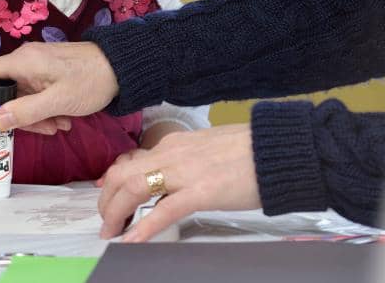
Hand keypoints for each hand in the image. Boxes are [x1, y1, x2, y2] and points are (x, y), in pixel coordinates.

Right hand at [0, 41, 117, 134]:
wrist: (122, 67)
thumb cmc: (91, 81)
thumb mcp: (57, 101)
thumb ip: (25, 111)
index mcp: (24, 61)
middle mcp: (27, 60)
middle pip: (6, 90)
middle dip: (19, 115)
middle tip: (41, 131)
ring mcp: (39, 67)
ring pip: (23, 96)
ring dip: (37, 116)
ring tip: (59, 127)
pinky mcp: (51, 74)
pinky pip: (38, 94)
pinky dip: (46, 110)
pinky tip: (65, 120)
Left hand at [97, 124, 260, 241]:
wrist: (277, 149)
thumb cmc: (250, 151)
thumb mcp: (207, 148)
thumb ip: (185, 162)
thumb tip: (172, 182)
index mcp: (175, 143)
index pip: (132, 161)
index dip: (113, 182)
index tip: (108, 197)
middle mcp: (173, 153)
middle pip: (123, 174)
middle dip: (107, 200)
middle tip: (107, 222)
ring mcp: (185, 172)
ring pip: (133, 188)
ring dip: (116, 212)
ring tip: (111, 232)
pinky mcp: (201, 191)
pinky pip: (163, 210)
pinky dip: (143, 227)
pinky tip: (131, 241)